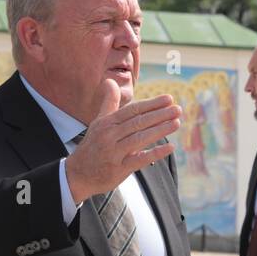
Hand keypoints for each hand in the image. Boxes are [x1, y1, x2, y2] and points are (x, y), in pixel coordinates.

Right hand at [65, 80, 180, 202]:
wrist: (78, 174)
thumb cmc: (93, 146)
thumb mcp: (98, 122)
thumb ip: (109, 103)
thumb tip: (110, 81)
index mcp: (107, 123)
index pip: (132, 110)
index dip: (151, 104)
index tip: (168, 99)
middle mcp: (110, 135)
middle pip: (138, 122)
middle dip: (160, 115)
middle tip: (178, 109)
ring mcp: (114, 152)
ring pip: (140, 138)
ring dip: (160, 130)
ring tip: (177, 123)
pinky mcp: (119, 169)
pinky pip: (140, 159)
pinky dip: (155, 153)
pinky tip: (170, 147)